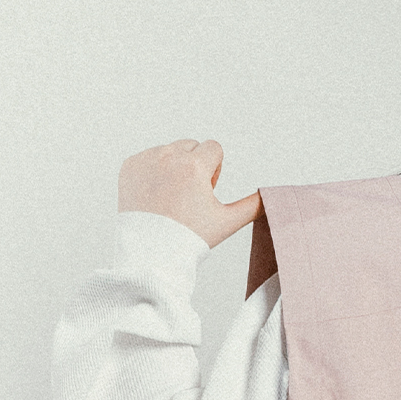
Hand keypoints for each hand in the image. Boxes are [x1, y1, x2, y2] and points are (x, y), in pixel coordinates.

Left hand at [117, 139, 260, 248]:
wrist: (151, 254)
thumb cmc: (188, 239)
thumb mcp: (226, 222)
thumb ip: (253, 205)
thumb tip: (271, 195)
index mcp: (194, 166)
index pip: (214, 148)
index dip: (214, 171)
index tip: (205, 191)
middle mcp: (168, 157)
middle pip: (191, 146)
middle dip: (194, 165)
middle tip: (187, 197)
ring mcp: (145, 160)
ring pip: (169, 150)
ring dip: (173, 167)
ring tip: (170, 198)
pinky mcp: (129, 166)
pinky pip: (147, 158)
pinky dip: (152, 172)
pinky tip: (154, 196)